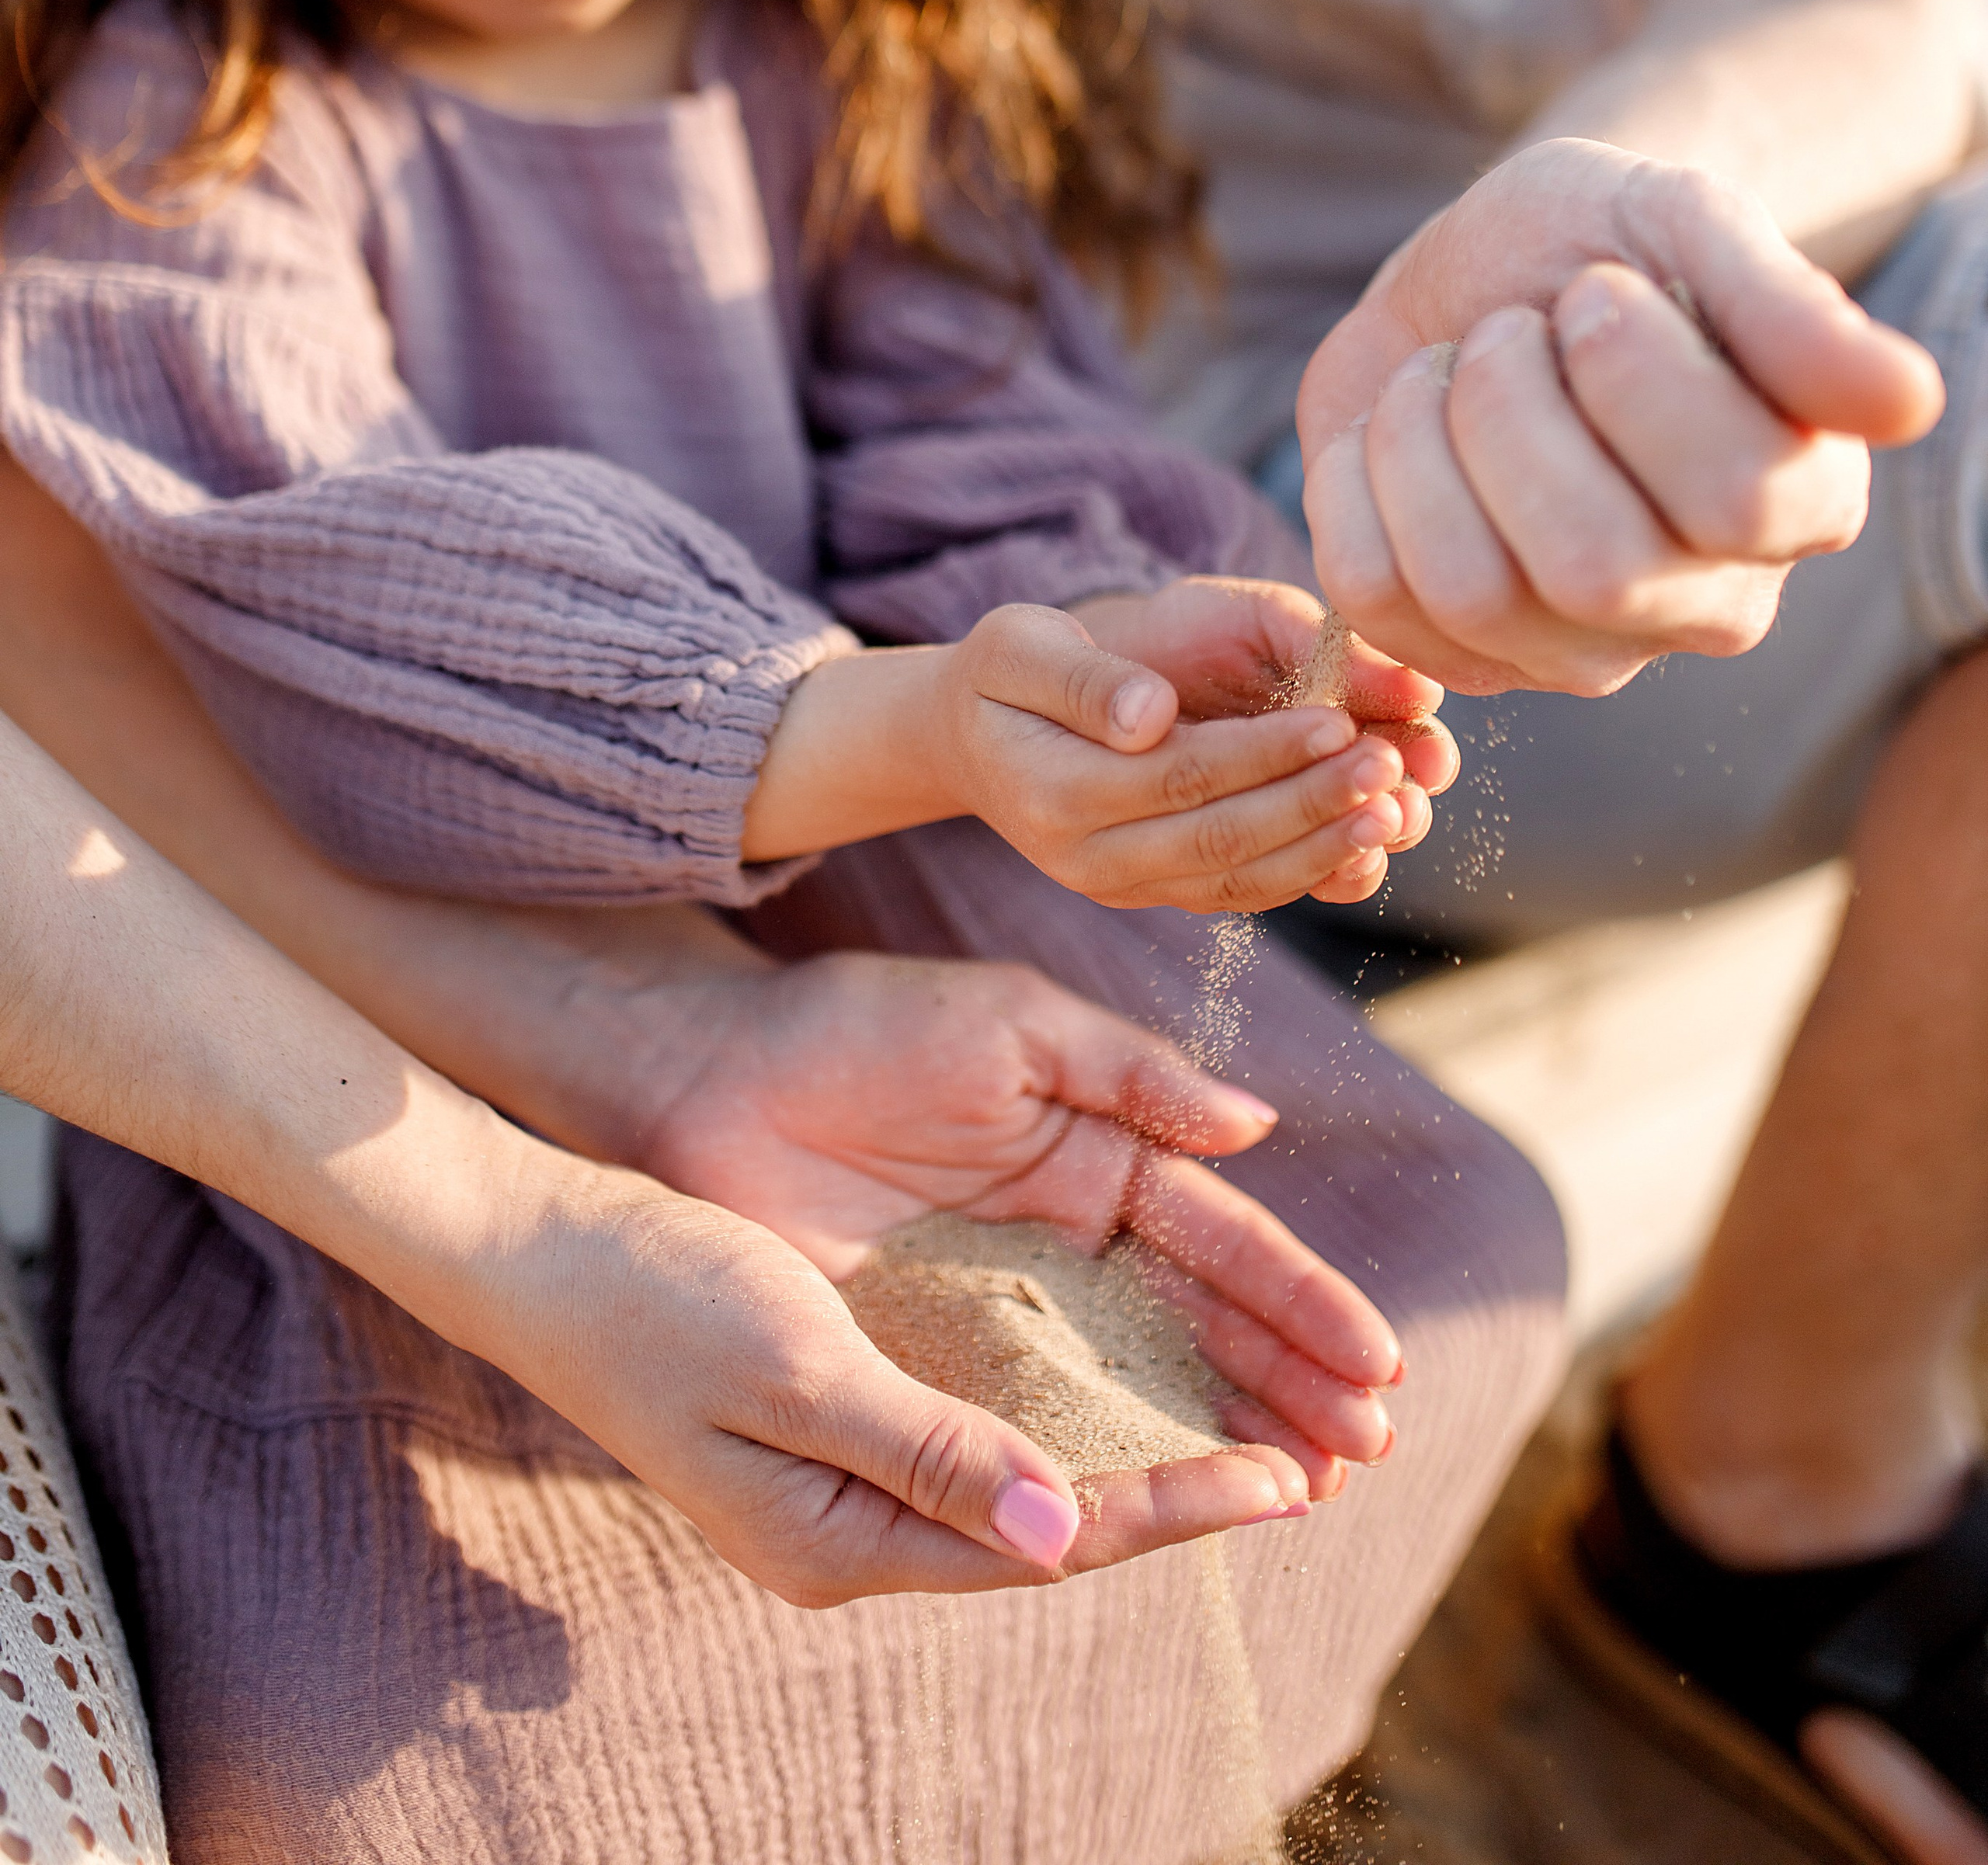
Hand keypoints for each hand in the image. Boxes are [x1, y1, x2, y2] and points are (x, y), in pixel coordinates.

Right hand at [505, 1162, 1319, 1606]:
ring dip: (1142, 1454)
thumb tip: (1060, 1532)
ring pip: (1030, 1477)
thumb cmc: (653, 1293)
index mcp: (842, 1539)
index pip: (1048, 1541)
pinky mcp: (844, 1411)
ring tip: (1261, 1430)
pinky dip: (1069, 1409)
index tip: (1288, 1477)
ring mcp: (848, 1473)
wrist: (537, 1245)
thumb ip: (928, 1449)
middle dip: (1185, 1494)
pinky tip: (1129, 1382)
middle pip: (1055, 1526)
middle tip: (1319, 1462)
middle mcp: (857, 1525)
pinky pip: (985, 1428)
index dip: (1174, 1507)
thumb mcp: (795, 1365)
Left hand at [619, 945, 1398, 1491]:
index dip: (1301, 1302)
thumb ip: (1130, 1075)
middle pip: (1200, 1332)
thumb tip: (1256, 1129)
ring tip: (1307, 1490)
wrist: (705, 1078)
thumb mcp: (1008, 1025)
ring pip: (1134, 1390)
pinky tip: (1165, 1506)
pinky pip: (1033, 1425)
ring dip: (1221, 1437)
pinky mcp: (930, 1363)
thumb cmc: (854, 1027)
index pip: (1222, 1244)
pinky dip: (1103, 1465)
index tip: (1376, 1364)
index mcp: (1095, 1158)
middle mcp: (1064, 1248)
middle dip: (1289, 1388)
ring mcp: (1001, 1314)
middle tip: (1365, 1451)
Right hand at [946, 600, 1442, 911]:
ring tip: (1396, 809)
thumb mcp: (1019, 647)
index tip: (1339, 720)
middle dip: (1315, 801)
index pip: (1183, 775)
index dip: (1266, 752)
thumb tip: (1151, 715)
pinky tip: (1363, 844)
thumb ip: (1083, 679)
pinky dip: (1305, 874)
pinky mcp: (1153, 891)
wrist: (970, 741)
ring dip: (1325, 847)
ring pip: (1239, 878)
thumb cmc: (1003, 675)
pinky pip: (1237, 892)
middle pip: (1222, 836)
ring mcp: (1122, 884)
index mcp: (1057, 791)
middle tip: (1393, 763)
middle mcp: (1089, 857)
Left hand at [1296, 140, 1944, 695]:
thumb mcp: (1686, 222)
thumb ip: (1786, 306)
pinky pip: (1372, 594)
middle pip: (1593, 567)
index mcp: (1803, 501)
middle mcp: (1705, 603)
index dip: (1637, 376)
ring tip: (1447, 374)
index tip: (1601, 287)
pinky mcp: (1454, 652)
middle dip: (1510, 409)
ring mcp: (1577, 650)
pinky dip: (1353, 480)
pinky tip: (1391, 429)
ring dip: (1423, 438)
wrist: (1478, 269)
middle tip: (1508, 333)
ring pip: (1470, 589)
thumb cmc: (1597, 243)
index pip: (1738, 496)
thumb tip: (1906, 403)